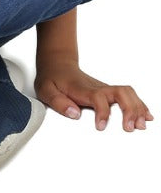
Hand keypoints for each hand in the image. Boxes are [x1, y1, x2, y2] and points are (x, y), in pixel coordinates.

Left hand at [34, 60, 152, 131]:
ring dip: (137, 108)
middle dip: (130, 110)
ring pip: (128, 93)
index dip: (102, 112)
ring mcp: (105, 89)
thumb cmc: (52, 78)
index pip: (98, 98)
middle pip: (121, 93)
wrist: (57, 65)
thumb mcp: (45, 90)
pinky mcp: (108, 92)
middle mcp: (97, 88)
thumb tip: (74, 114)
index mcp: (82, 89)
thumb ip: (58, 102)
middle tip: (129, 127)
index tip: (100, 126)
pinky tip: (146, 116)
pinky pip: (129, 95)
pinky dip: (140, 105)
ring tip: (141, 125)